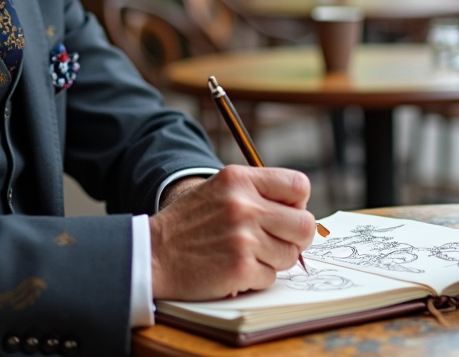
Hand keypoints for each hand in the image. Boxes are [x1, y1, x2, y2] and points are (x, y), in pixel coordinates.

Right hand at [149, 164, 315, 300]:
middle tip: (276, 242)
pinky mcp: (240, 268)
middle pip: (305, 224)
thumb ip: (256, 192)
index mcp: (239, 179)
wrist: (153, 254)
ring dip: (273, 260)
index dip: (297, 204)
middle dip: (295, 238)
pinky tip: (234, 269)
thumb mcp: (219, 189)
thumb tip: (299, 210)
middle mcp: (244, 205)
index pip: (299, 185)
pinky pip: (271, 277)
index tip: (286, 214)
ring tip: (246, 254)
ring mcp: (243, 237)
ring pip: (290, 254)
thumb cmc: (189, 224)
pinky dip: (256, 278)